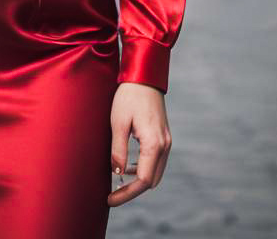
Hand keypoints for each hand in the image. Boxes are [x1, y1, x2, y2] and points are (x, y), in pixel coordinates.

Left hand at [108, 81, 171, 206]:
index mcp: (154, 144)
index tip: (110, 199)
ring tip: (117, 182)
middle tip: (112, 194)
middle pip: (151, 181)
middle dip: (133, 191)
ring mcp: (166, 141)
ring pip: (155, 173)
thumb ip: (118, 150)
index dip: (126, 194)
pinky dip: (143, 168)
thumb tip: (117, 174)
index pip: (142, 180)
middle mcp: (164, 146)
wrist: (144, 77)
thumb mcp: (118, 122)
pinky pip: (156, 161)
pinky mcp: (164, 137)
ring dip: (138, 180)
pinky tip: (128, 166)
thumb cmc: (128, 97)